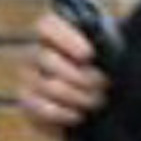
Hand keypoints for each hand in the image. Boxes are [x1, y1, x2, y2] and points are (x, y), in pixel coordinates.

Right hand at [17, 12, 108, 135]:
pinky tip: (80, 115)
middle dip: (81, 75)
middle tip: (105, 84)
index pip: (47, 25)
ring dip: (77, 96)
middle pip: (47, 59)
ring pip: (46, 85)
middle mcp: (35, 52)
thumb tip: (101, 52)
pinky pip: (38, 109)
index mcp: (54, 31)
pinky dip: (62, 114)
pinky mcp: (28, 105)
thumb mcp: (112, 50)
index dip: (66, 39)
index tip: (89, 55)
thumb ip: (105, 43)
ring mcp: (28, 79)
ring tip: (99, 100)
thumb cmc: (109, 66)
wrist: (105, 101)